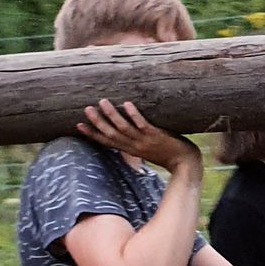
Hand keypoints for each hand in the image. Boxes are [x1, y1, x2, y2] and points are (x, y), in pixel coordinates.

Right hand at [77, 101, 200, 171]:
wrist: (186, 164)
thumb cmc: (168, 154)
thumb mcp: (149, 149)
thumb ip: (138, 142)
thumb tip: (130, 129)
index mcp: (131, 150)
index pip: (107, 142)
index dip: (93, 134)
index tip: (79, 124)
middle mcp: (135, 146)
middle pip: (112, 134)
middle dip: (98, 122)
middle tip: (86, 109)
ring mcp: (145, 141)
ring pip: (124, 128)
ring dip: (112, 115)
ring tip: (102, 101)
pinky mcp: (156, 136)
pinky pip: (142, 124)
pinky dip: (134, 115)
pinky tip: (127, 104)